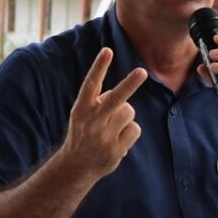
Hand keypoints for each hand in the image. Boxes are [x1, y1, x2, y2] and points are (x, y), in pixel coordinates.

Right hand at [59, 48, 146, 181]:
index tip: (107, 50)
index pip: (91, 83)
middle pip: (115, 98)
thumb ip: (98, 102)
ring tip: (113, 128)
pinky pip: (134, 129)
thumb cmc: (83, 134)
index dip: (100, 66)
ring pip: (129, 112)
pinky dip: (130, 132)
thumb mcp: (82, 115)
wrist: (75, 166)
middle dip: (130, 84)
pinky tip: (118, 141)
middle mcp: (92, 120)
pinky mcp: (115, 149)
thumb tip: (123, 93)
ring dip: (126, 116)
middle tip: (142, 72)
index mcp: (81, 108)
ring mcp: (103, 136)